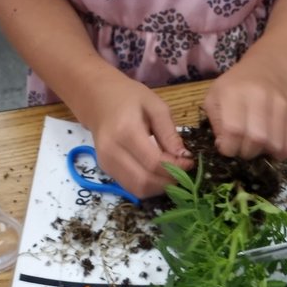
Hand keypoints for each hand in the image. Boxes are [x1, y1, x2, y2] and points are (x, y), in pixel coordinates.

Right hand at [74, 75, 192, 199]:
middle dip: (169, 182)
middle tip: (184, 173)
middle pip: (145, 181)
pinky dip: (149, 186)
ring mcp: (106, 163)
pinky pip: (131, 187)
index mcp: (125, 131)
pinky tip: (159, 174)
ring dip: (159, 188)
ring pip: (137, 189)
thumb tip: (184, 157)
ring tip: (173, 174)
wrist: (97, 99)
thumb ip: (169, 132)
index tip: (190, 162)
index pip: (153, 162)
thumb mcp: (154, 105)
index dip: (175, 168)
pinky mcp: (106, 170)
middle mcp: (111, 151)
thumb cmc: (128, 97)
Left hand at [203, 60, 286, 160]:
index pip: (233, 130)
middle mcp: (259, 97)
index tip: (227, 148)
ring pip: (275, 144)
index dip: (229, 148)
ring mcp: (280, 105)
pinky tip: (271, 147)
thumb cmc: (235, 87)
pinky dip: (280, 153)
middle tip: (242, 147)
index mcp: (234, 93)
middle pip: (256, 139)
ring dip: (263, 153)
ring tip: (256, 146)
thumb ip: (216, 123)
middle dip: (247, 152)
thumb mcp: (214, 97)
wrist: (268, 69)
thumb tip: (225, 146)